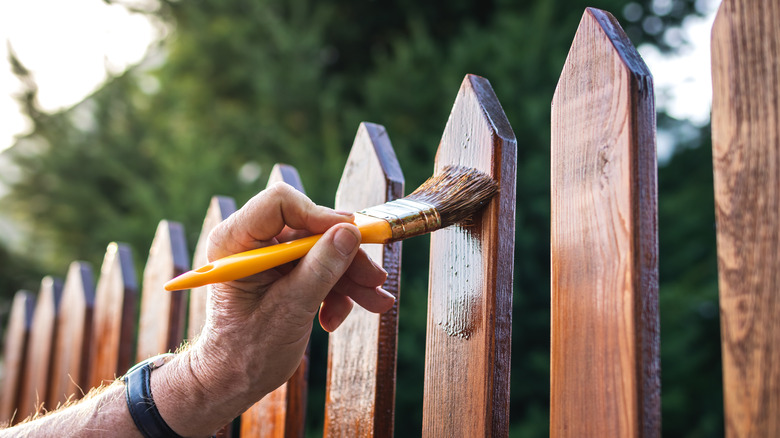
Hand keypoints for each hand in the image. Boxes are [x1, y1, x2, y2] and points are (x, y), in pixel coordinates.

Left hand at [154, 183, 393, 435]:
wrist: (234, 380)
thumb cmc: (247, 350)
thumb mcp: (291, 309)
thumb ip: (321, 269)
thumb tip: (350, 232)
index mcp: (235, 241)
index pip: (280, 203)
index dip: (319, 216)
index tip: (352, 235)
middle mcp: (251, 241)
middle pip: (310, 229)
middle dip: (345, 256)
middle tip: (375, 279)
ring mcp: (268, 256)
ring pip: (321, 249)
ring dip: (349, 278)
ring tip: (375, 303)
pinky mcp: (283, 271)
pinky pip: (319, 267)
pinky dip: (335, 291)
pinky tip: (335, 318)